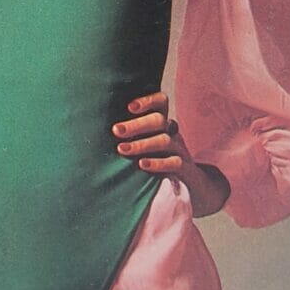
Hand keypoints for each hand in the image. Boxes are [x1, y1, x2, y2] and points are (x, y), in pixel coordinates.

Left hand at [112, 92, 230, 216]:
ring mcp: (180, 151)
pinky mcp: (185, 169)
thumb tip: (95, 128)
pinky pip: (174, 162)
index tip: (129, 107)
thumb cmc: (159, 164)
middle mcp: (172, 134)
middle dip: (136, 124)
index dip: (148, 100)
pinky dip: (157, 163)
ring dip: (142, 144)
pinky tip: (141, 165)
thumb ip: (129, 136)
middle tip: (116, 130)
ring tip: (122, 149)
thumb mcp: (146, 146)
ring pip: (164, 141)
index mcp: (162, 124)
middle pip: (159, 120)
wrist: (194, 188)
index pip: (161, 102)